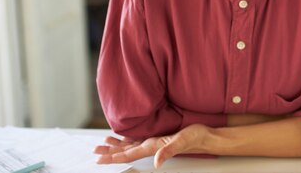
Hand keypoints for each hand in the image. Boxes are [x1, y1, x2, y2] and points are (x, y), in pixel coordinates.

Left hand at [94, 124, 209, 167]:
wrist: (205, 136)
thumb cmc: (195, 137)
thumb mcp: (182, 142)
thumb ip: (168, 152)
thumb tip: (157, 163)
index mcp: (153, 147)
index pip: (129, 154)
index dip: (113, 157)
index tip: (99, 159)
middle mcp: (151, 146)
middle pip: (126, 151)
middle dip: (110, 152)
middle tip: (95, 151)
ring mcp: (154, 142)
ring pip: (130, 145)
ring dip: (117, 146)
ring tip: (103, 143)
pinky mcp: (159, 137)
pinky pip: (139, 139)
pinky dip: (128, 139)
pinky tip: (122, 137)